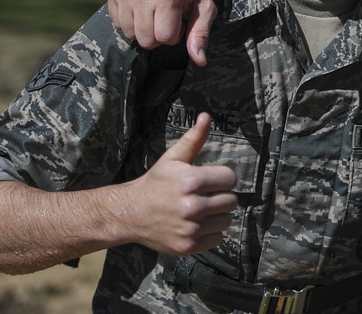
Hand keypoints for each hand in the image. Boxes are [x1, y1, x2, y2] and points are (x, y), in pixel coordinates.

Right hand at [107, 0, 216, 65]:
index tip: (179, 20)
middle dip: (158, 34)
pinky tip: (141, 7)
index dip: (174, 34)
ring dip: (143, 28)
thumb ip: (200, 34)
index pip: (165, 38)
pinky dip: (129, 20)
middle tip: (165, 17)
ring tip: (153, 12)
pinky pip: (117, 22)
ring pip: (129, 33)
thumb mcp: (203, 7)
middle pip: (145, 40)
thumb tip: (200, 61)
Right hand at [116, 113, 237, 255]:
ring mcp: (190, 228)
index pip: (231, 179)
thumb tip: (206, 116)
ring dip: (218, 215)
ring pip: (227, 220)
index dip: (222, 178)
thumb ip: (193, 138)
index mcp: (191, 181)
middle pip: (231, 201)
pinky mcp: (188, 246)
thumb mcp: (173, 158)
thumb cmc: (155, 183)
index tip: (210, 180)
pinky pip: (217, 238)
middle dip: (221, 196)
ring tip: (201, 210)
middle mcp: (192, 206)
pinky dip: (210, 232)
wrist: (130, 213)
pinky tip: (196, 224)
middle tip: (205, 196)